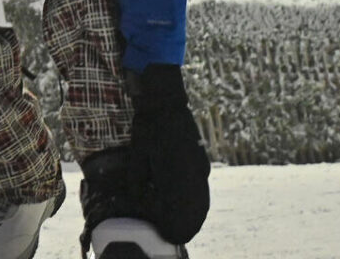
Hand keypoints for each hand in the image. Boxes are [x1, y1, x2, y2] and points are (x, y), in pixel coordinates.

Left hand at [125, 64, 210, 244]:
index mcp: (175, 175)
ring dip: (195, 216)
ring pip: (201, 201)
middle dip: (185, 226)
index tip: (166, 233)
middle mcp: (192, 175)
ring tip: (186, 228)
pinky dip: (200, 202)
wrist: (167, 104)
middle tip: (176, 235)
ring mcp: (200, 168)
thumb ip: (137, 181)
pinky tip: (196, 209)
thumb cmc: (148, 128)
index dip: (172, 225)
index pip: (177, 211)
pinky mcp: (202, 162)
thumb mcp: (137, 155)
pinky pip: (203, 189)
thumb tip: (139, 201)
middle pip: (193, 210)